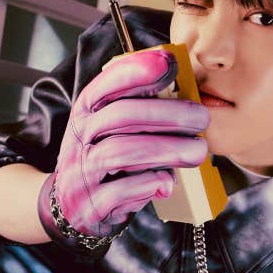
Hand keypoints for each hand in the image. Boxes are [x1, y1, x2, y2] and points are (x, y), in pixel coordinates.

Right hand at [39, 49, 209, 240]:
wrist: (70, 208)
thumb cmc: (103, 161)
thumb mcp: (108, 131)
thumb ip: (138, 113)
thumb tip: (186, 99)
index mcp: (85, 112)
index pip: (105, 85)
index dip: (137, 71)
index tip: (169, 64)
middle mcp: (80, 138)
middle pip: (121, 116)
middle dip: (167, 114)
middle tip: (202, 118)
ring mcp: (82, 172)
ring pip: (121, 152)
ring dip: (166, 149)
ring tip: (197, 151)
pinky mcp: (91, 204)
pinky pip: (120, 191)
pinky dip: (149, 184)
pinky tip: (168, 182)